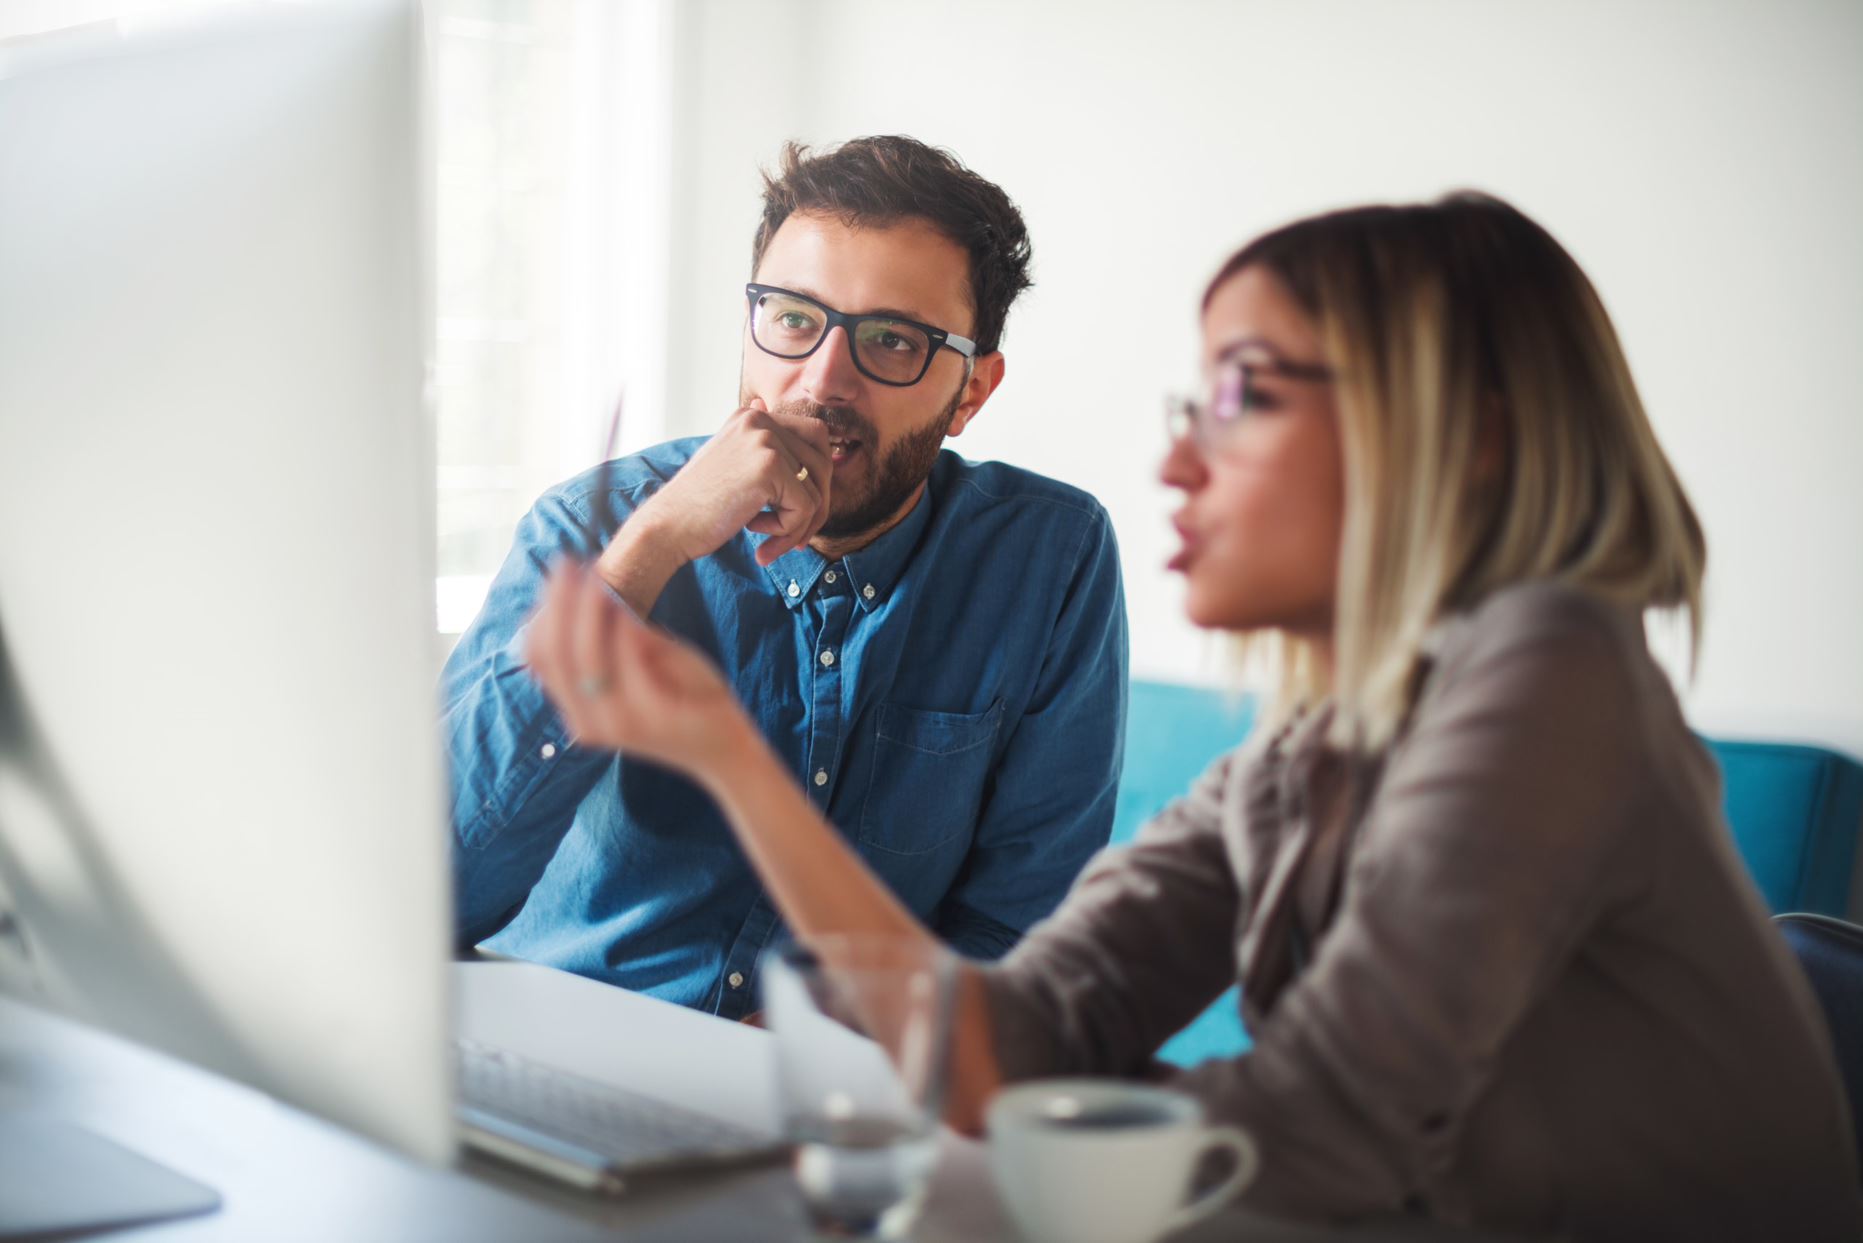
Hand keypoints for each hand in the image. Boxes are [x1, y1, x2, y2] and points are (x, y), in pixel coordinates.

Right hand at [525, 560, 757, 781]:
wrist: (730, 748)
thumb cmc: (688, 699)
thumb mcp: (647, 661)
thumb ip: (617, 635)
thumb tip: (587, 589)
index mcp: (579, 711)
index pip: (539, 656)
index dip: (544, 609)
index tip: (560, 571)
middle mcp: (587, 723)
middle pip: (552, 653)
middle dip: (558, 601)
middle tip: (570, 562)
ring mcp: (618, 724)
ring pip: (583, 656)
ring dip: (585, 608)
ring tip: (595, 575)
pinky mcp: (652, 718)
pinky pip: (626, 663)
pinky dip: (620, 629)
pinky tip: (625, 607)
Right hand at [609, 399, 832, 576]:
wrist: (667, 527)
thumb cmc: (698, 507)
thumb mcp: (731, 466)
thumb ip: (763, 449)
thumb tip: (795, 422)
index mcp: (752, 417)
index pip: (815, 439)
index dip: (815, 480)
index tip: (796, 513)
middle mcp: (760, 420)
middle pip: (823, 463)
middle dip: (817, 506)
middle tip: (796, 538)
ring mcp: (765, 440)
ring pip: (817, 490)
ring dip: (799, 526)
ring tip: (768, 543)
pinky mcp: (769, 467)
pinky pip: (806, 508)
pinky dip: (788, 531)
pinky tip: (757, 536)